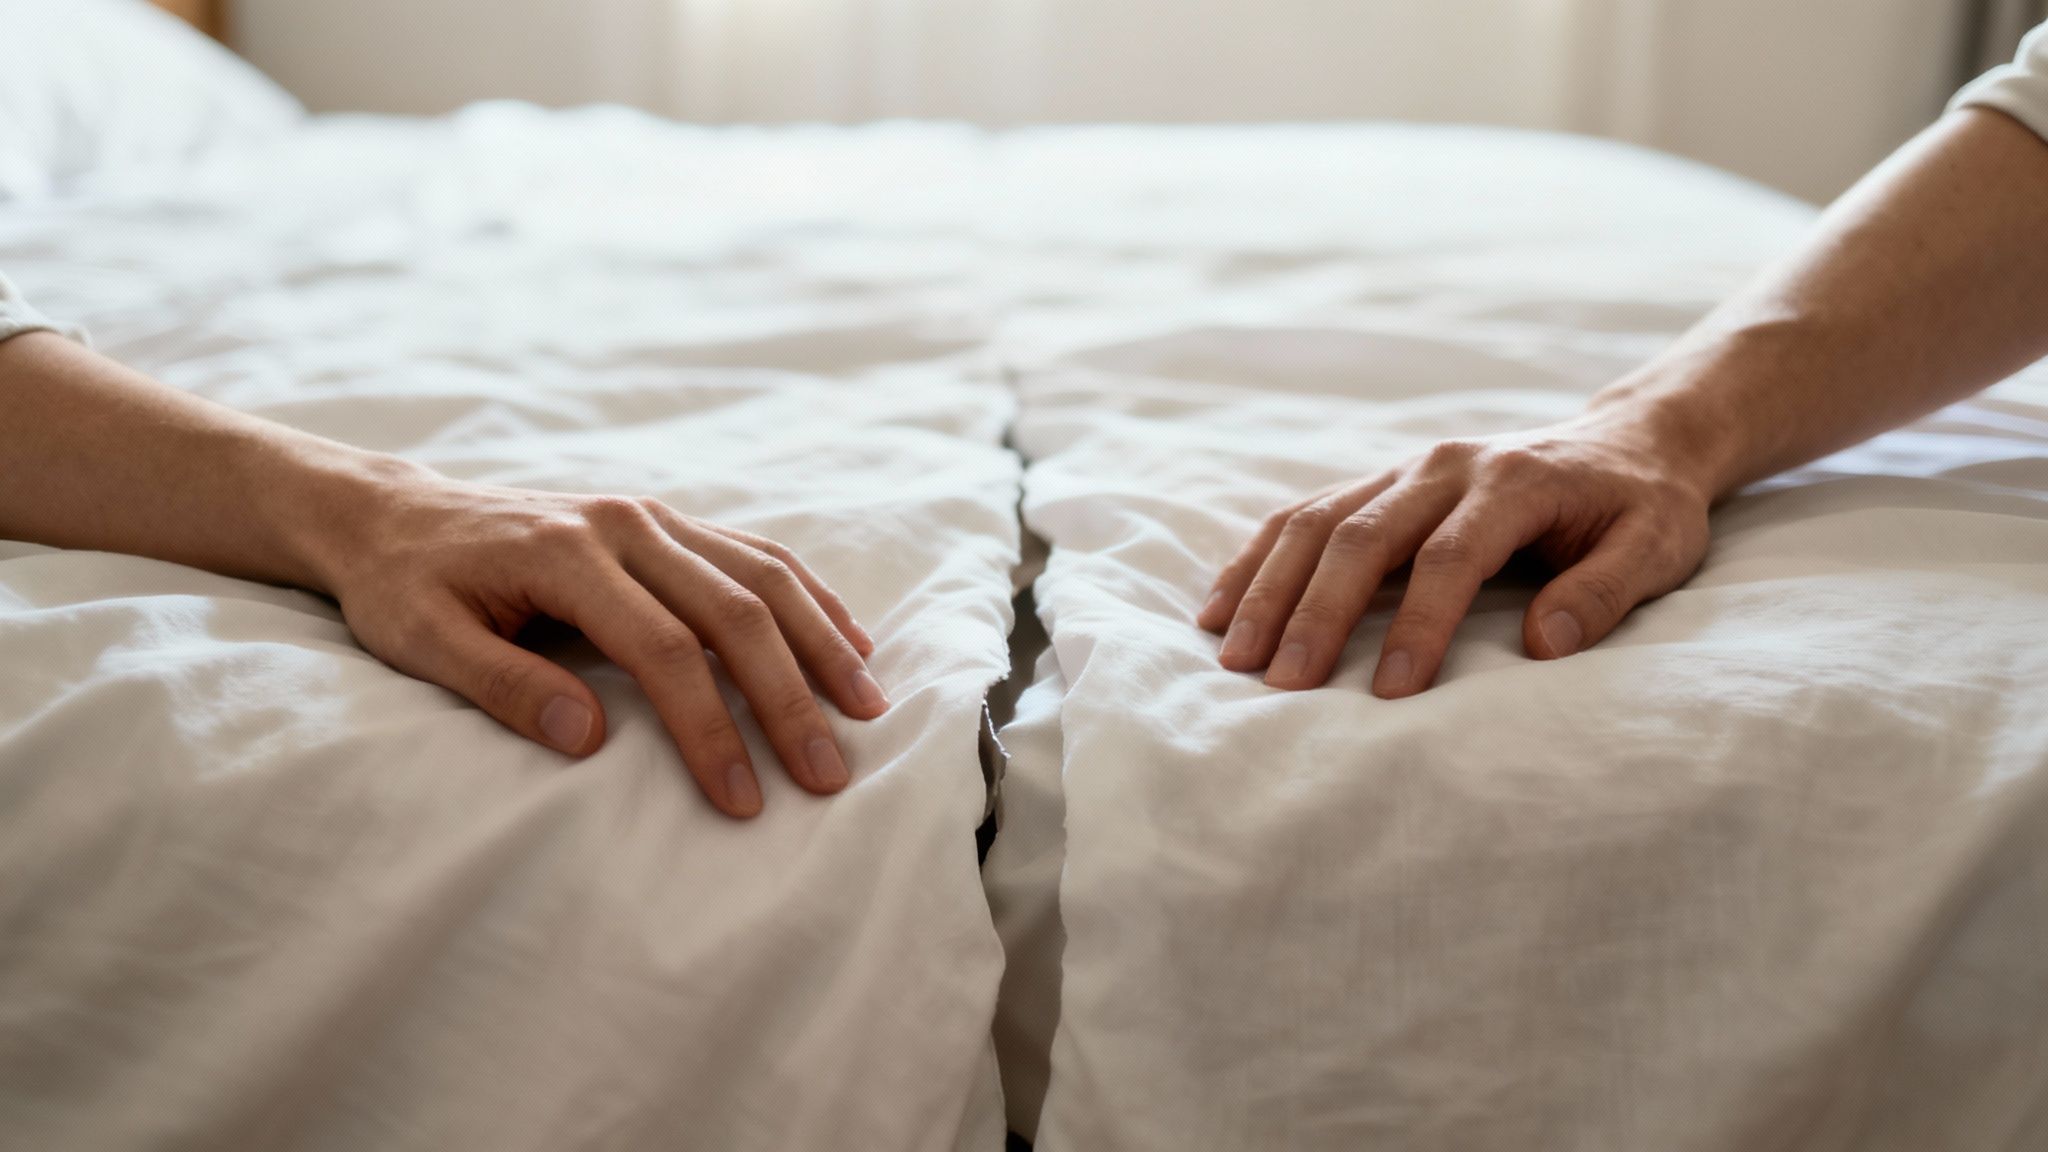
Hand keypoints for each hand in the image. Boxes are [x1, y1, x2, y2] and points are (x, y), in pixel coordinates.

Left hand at [308, 471, 885, 817]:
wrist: (391, 512)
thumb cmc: (403, 586)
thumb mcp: (421, 642)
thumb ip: (502, 687)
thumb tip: (589, 741)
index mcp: (566, 554)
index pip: (664, 650)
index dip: (712, 728)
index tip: (743, 799)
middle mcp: (624, 524)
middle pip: (736, 612)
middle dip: (790, 698)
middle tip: (829, 773)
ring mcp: (651, 516)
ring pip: (763, 574)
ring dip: (823, 642)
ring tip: (867, 708)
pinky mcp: (664, 521)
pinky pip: (755, 553)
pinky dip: (810, 597)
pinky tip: (849, 640)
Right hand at [1198, 411, 1714, 696]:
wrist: (1628, 442)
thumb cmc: (1643, 507)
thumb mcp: (1657, 548)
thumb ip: (1605, 592)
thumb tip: (1544, 646)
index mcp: (1513, 481)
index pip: (1450, 556)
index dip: (1418, 624)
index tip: (1390, 693)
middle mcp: (1446, 466)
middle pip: (1361, 535)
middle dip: (1315, 610)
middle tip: (1279, 681)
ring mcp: (1406, 469)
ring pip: (1317, 520)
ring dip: (1268, 586)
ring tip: (1230, 652)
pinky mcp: (1381, 482)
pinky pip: (1303, 513)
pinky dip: (1257, 558)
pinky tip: (1219, 604)